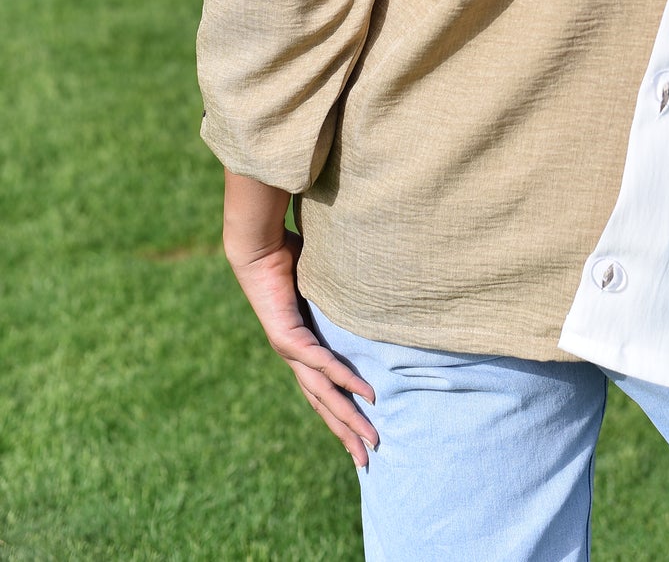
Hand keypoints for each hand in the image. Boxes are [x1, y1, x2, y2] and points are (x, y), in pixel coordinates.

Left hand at [226, 228, 379, 465]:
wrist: (256, 250)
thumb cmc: (286, 260)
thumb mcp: (318, 288)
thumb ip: (335, 299)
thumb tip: (362, 293)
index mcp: (298, 349)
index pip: (321, 392)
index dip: (339, 416)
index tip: (357, 440)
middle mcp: (293, 357)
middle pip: (322, 404)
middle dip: (345, 432)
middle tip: (367, 460)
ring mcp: (289, 350)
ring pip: (323, 393)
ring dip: (348, 417)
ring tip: (370, 437)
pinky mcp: (288, 336)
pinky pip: (322, 362)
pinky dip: (344, 379)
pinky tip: (365, 393)